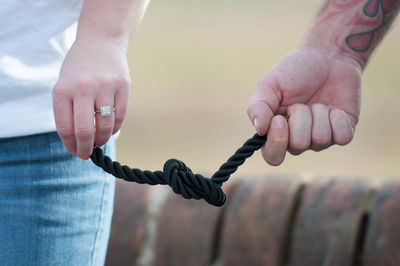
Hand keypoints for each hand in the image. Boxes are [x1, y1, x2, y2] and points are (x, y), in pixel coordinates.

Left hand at [52, 37, 130, 158]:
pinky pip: (120, 117)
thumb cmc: (79, 68)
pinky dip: (114, 128)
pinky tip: (109, 130)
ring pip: (105, 126)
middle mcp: (83, 88)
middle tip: (86, 154)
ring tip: (98, 141)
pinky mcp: (123, 87)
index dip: (70, 145)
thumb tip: (78, 141)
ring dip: (101, 139)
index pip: (66, 128)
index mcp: (63, 89)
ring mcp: (105, 87)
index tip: (74, 151)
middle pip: (85, 131)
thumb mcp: (65, 84)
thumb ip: (68, 110)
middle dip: (85, 148)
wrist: (101, 41)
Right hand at [247, 48, 360, 165]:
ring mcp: (320, 138)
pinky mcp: (342, 133)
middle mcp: (297, 140)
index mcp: (275, 132)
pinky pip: (342, 137)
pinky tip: (334, 108)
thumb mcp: (269, 83)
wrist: (327, 57)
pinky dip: (338, 118)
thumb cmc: (293, 71)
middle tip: (300, 103)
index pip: (273, 157)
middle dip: (300, 118)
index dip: (277, 142)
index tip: (279, 119)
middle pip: (299, 145)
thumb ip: (258, 106)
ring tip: (317, 102)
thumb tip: (260, 130)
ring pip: (321, 139)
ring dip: (319, 114)